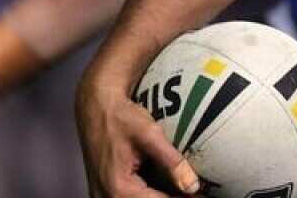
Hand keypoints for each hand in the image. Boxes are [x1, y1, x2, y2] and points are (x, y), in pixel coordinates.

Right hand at [75, 73, 198, 197]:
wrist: (94, 106)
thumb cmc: (119, 117)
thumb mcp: (149, 134)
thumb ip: (172, 161)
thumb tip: (193, 185)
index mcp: (119, 188)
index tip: (202, 195)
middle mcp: (106, 196)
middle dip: (171, 197)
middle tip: (195, 192)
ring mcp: (102, 195)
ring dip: (159, 196)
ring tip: (183, 188)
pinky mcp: (103, 190)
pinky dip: (147, 194)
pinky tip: (167, 186)